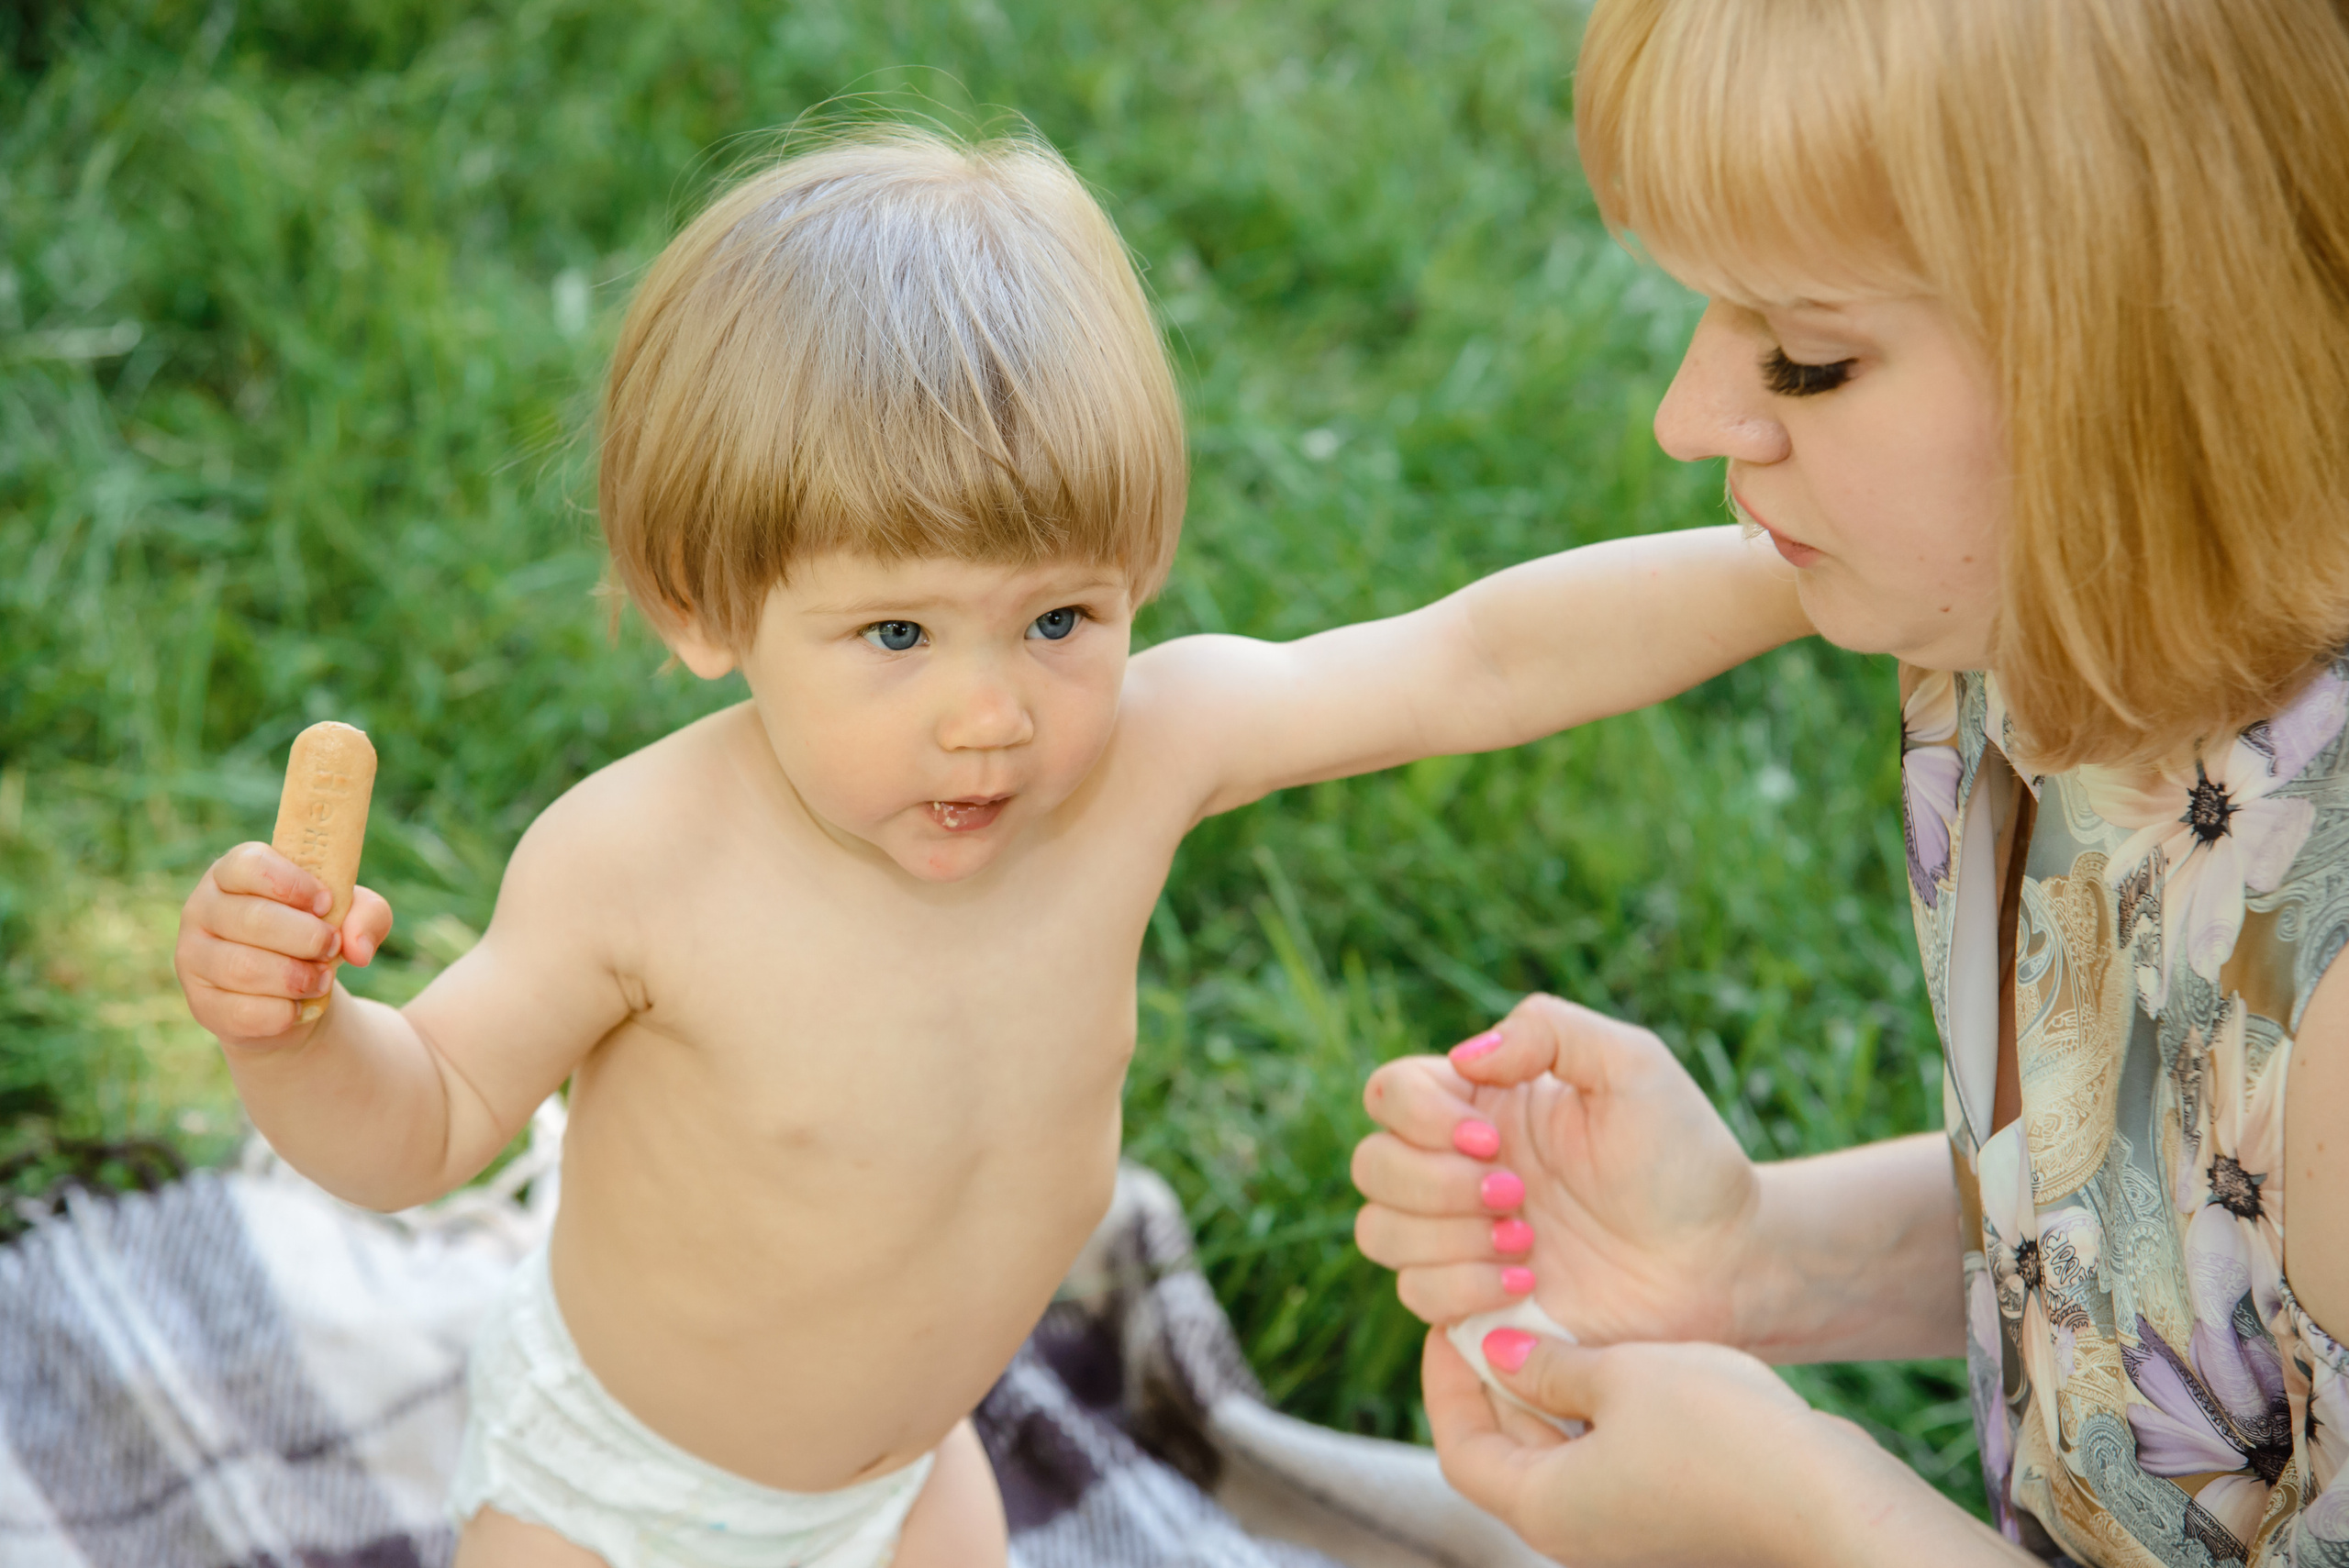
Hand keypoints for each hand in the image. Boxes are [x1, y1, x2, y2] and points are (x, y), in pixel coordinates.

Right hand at [175, 842, 392, 1048]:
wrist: (292, 995)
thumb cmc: (315, 937)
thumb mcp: (350, 915)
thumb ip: (367, 915)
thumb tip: (357, 947)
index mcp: (233, 873)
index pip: (249, 865)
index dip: (292, 884)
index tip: (326, 903)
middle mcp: (202, 910)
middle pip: (253, 918)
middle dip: (306, 937)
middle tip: (332, 947)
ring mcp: (194, 958)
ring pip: (245, 968)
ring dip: (297, 978)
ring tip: (322, 979)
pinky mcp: (202, 1004)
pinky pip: (243, 1012)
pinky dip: (283, 1013)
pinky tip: (298, 1008)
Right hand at [1352, 993, 1759, 1342]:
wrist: (1723, 1263)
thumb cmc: (1683, 1159)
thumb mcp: (1633, 1065)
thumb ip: (1549, 1030)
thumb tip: (1466, 1059)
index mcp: (1481, 1104)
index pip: (1389, 1092)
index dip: (1420, 1116)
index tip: (1493, 1140)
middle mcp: (1457, 1168)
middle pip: (1370, 1165)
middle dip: (1434, 1184)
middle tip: (1516, 1196)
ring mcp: (1460, 1237)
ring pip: (1378, 1233)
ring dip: (1444, 1239)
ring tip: (1526, 1244)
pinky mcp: (1472, 1303)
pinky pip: (1413, 1294)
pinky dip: (1462, 1287)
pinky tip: (1528, 1283)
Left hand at [1425, 1327, 2024, 1566]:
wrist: (1833, 1501)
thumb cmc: (1723, 1438)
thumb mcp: (1621, 1377)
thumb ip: (1549, 1367)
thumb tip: (1497, 1356)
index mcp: (1545, 1509)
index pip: (1460, 1450)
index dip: (1445, 1383)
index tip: (1456, 1321)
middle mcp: (1577, 1530)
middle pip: (1506, 1452)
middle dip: (1498, 1380)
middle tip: (1503, 1307)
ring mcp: (1627, 1528)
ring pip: (1560, 1451)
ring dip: (1551, 1390)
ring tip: (1557, 1319)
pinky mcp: (1672, 1513)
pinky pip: (1609, 1456)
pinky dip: (1597, 1410)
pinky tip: (1615, 1355)